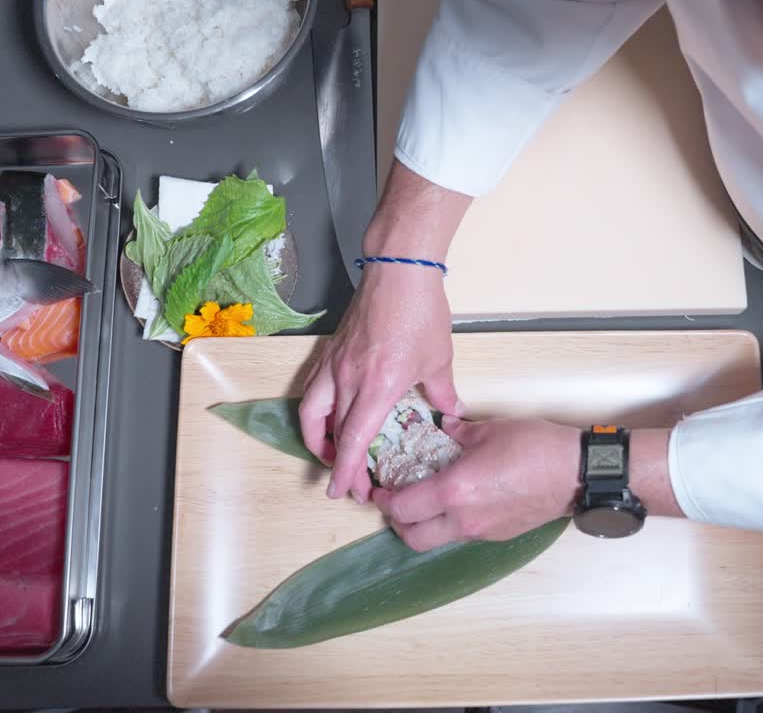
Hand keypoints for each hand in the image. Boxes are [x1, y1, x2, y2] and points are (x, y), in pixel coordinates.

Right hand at [299, 264, 461, 503]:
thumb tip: (452, 413)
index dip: (346, 471)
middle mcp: (348, 379)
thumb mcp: (438, 360)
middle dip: (334, 464)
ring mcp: (334, 364)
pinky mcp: (330, 350)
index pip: (353, 440)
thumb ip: (443, 393)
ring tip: (328, 452)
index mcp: (377, 387)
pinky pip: (313, 389)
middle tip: (344, 482)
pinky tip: (327, 415)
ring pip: (310, 411)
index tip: (345, 492)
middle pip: (329, 433)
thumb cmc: (420, 311)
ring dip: (316, 437)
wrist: (399, 270)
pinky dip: (316, 409)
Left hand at [372, 416, 581, 550]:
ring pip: (437, 541)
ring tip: (424, 502)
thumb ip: (456, 432)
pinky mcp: (498, 535)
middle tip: (394, 501)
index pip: (402, 507)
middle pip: (413, 537)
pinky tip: (458, 502)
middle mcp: (464, 519)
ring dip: (423, 526)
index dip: (384, 499)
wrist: (576, 473)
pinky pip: (462, 536)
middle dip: (397, 522)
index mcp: (454, 491)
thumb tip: (442, 428)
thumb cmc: (538, 449)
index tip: (380, 488)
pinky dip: (449, 525)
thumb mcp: (489, 430)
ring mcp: (482, 532)